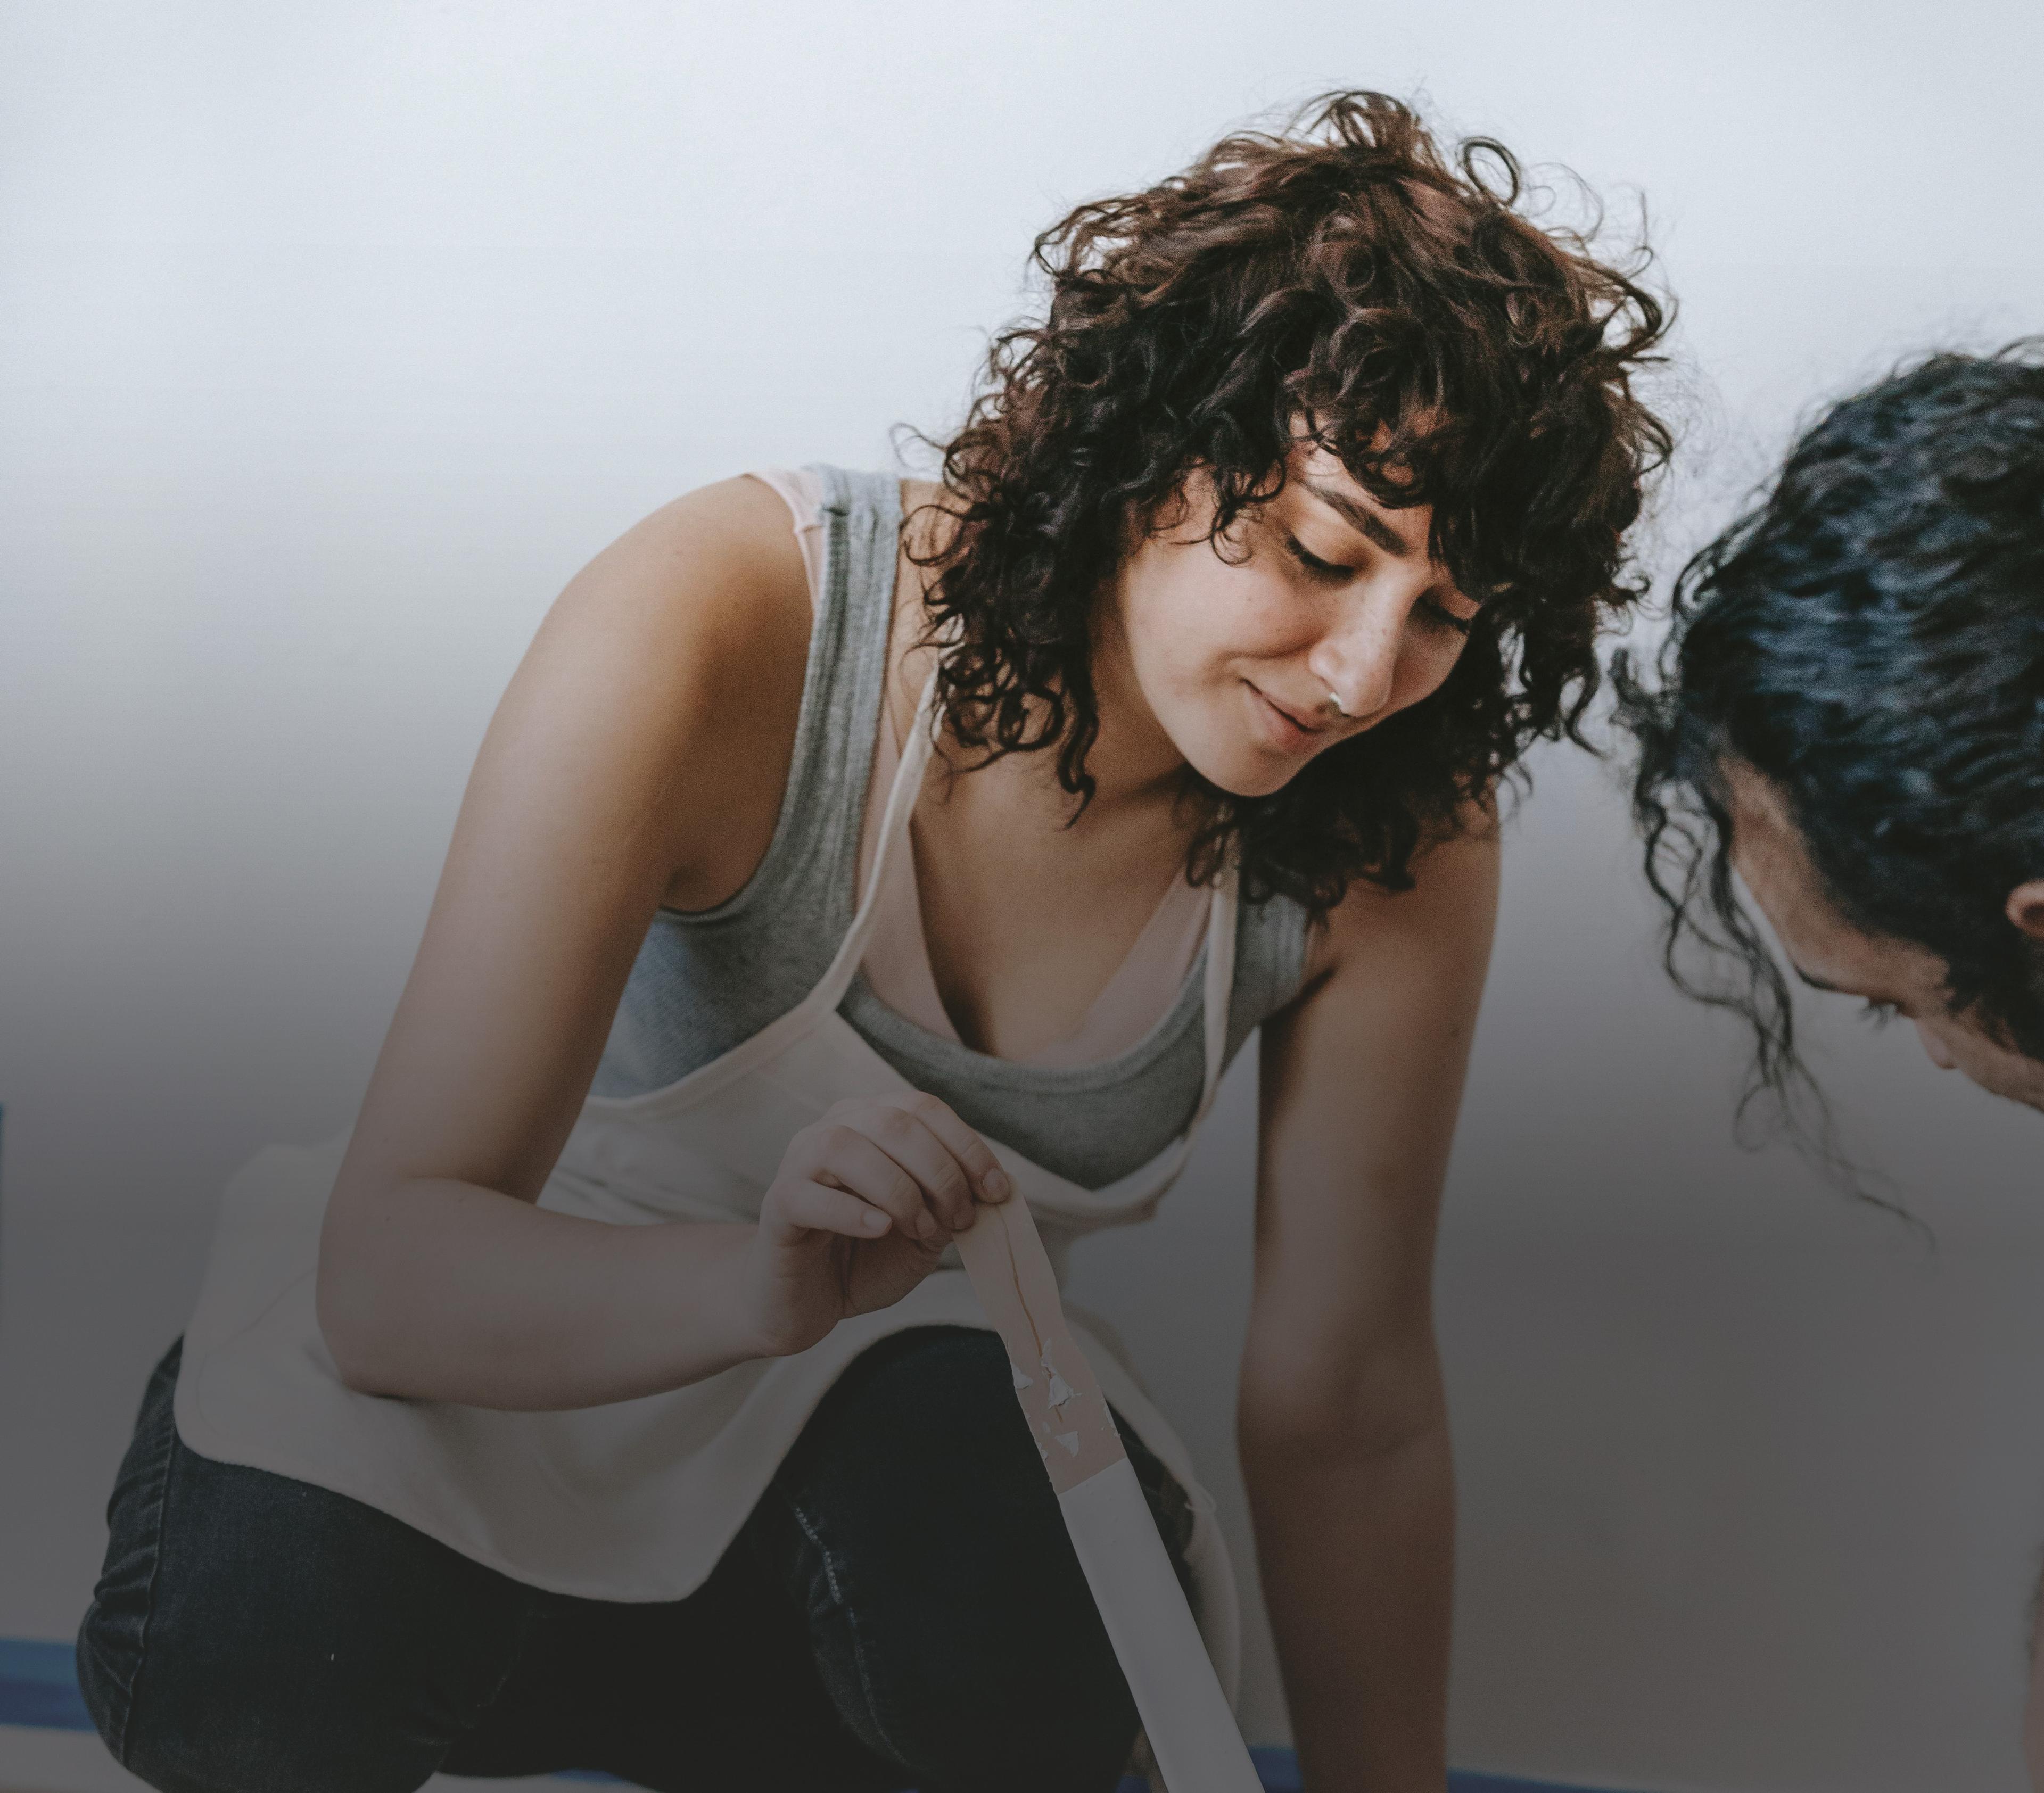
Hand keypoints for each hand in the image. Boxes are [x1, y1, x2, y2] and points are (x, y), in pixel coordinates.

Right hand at [742, 1093, 1011, 1355]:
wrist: (806, 1302)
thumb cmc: (865, 1259)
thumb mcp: (924, 1232)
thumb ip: (952, 1204)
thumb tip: (997, 1184)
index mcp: (871, 1123)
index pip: (924, 1108)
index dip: (967, 1145)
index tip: (996, 1190)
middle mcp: (832, 1130)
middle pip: (893, 1122)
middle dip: (940, 1172)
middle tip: (959, 1220)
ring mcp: (798, 1164)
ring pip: (845, 1146)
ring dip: (899, 1190)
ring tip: (920, 1231)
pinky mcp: (777, 1206)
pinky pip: (809, 1196)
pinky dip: (852, 1211)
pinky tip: (880, 1229)